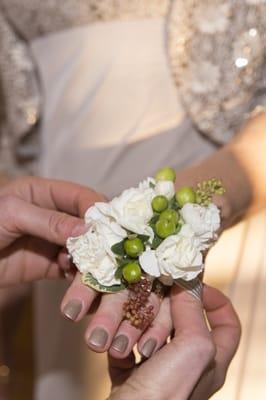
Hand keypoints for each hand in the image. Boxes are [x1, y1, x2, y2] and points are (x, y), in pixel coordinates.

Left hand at [0, 176, 101, 285]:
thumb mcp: (12, 214)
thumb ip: (49, 220)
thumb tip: (87, 228)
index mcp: (44, 193)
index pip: (79, 196)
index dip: (96, 208)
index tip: (108, 225)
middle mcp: (53, 216)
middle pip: (86, 223)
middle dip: (97, 236)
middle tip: (104, 251)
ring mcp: (52, 242)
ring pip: (83, 248)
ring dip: (89, 258)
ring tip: (86, 269)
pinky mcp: (50, 266)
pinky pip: (73, 269)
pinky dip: (80, 275)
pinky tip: (78, 280)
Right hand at [108, 285, 240, 399]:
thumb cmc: (166, 394)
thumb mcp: (192, 348)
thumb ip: (192, 313)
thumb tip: (185, 285)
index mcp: (211, 361)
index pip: (227, 323)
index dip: (215, 299)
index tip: (191, 285)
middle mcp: (187, 367)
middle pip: (182, 323)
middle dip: (165, 312)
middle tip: (152, 307)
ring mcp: (159, 373)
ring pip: (151, 334)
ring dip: (137, 326)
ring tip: (129, 327)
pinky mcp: (132, 379)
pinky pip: (126, 350)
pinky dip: (119, 344)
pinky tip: (114, 343)